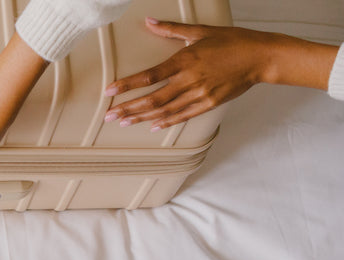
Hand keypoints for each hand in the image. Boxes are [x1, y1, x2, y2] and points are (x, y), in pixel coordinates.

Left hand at [104, 19, 275, 130]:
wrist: (261, 56)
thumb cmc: (232, 41)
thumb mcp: (200, 31)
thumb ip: (171, 30)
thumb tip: (148, 22)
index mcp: (185, 60)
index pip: (149, 76)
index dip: (127, 85)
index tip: (109, 91)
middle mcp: (190, 80)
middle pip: (152, 99)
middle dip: (128, 108)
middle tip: (109, 116)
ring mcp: (200, 94)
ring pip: (165, 110)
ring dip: (142, 118)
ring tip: (123, 122)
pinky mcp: (209, 103)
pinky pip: (183, 115)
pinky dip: (166, 122)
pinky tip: (152, 126)